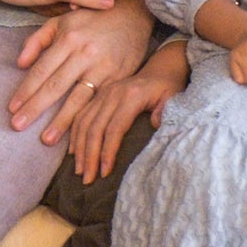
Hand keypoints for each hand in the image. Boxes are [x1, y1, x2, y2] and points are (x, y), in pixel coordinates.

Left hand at [6, 5, 153, 135]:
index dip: (25, 90)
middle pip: (55, 86)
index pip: (42, 70)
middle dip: (35, 108)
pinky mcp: (119, 78)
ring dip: (61, 121)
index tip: (12, 108)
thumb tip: (19, 64)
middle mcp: (84, 53)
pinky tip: (77, 132)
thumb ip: (37, 40)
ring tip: (46, 139)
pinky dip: (86, 118)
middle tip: (17, 126)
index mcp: (68, 38)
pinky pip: (98, 101)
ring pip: (78, 98)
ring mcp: (103, 67)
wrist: (132, 14)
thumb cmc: (91, 19)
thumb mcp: (61, 21)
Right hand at [65, 39, 189, 183]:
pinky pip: (81, 115)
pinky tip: (73, 152)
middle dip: (89, 156)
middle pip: (95, 128)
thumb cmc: (169, 86)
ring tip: (79, 171)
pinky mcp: (98, 95)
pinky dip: (74, 135)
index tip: (104, 173)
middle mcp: (112, 93)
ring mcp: (103, 93)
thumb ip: (166, 111)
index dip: (108, 151)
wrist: (162, 67)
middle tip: (87, 179)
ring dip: (79, 148)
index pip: (115, 128)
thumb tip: (155, 125)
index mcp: (131, 95)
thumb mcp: (173, 96)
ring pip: (83, 122)